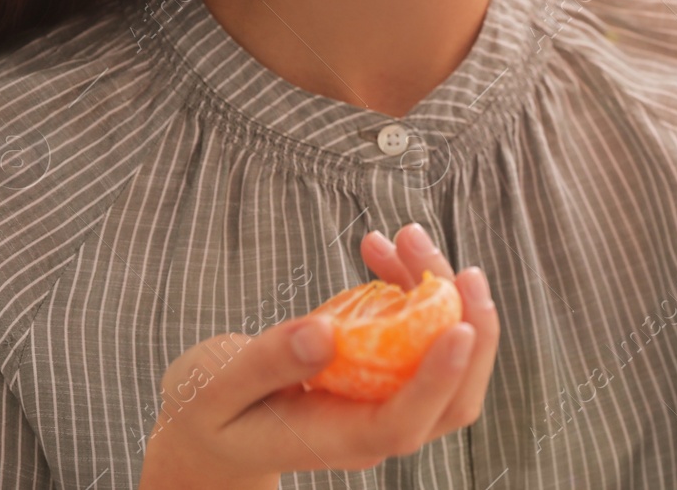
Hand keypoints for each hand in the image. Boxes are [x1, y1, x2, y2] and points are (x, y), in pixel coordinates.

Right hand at [138, 224, 498, 488]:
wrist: (209, 433)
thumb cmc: (208, 412)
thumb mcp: (215, 388)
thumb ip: (266, 363)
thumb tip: (325, 333)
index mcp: (334, 440)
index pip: (404, 422)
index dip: (440, 379)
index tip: (461, 326)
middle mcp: (372, 429)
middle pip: (451, 397)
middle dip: (468, 327)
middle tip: (458, 267)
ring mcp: (384, 402)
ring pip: (442, 358)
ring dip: (441, 294)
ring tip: (405, 237)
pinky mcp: (383, 374)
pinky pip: (418, 334)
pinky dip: (412, 289)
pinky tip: (381, 250)